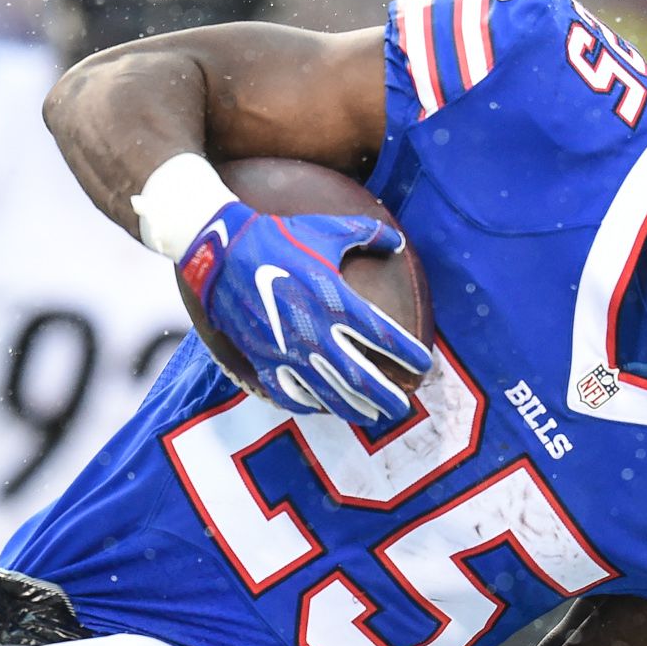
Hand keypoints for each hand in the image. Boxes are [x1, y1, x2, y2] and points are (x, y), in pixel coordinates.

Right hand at [178, 202, 432, 424]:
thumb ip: (368, 234)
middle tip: (403, 408)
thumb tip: (399, 243)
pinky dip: (307, 405)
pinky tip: (320, 407)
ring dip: (354, 409)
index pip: (384, 337)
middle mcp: (316, 332)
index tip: (423, 365)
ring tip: (371, 417)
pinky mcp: (263, 359)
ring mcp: (288, 350)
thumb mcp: (327, 228)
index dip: (408, 355)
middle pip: (361, 378)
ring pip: (328, 394)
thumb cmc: (279, 236)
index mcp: (336, 301)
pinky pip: (289, 394)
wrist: (223, 252)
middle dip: (386, 398)